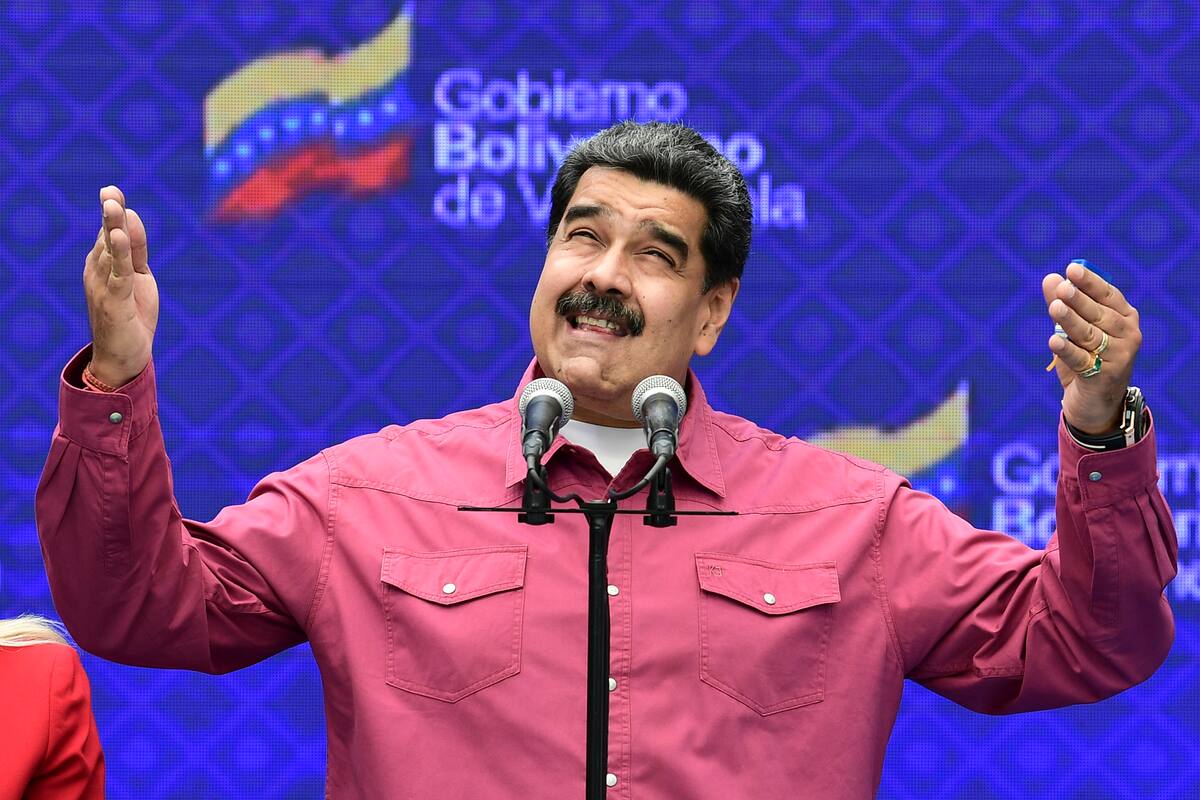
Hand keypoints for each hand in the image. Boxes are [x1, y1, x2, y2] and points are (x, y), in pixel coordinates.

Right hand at [84, 186, 158, 386]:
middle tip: (109, 191)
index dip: (112, 212)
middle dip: (110, 214)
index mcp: (102, 264)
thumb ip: (137, 250)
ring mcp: (103, 286)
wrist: (124, 357)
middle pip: (107, 237)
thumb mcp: (138, 277)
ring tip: (113, 205)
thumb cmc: (131, 316)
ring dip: (113, 228)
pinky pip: (118, 273)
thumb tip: (133, 217)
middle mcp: (97, 272)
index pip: (109, 233)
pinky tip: (121, 237)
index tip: (112, 190)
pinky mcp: (114, 301)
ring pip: (110, 252)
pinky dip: (121, 254)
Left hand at [1041, 261, 1140, 434]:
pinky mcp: (1106, 376)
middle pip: (1098, 314)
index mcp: (1124, 317)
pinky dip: (1067, 350)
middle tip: (1062, 289)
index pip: (1107, 295)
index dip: (1090, 282)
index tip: (1072, 269)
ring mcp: (1120, 356)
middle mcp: (1128, 334)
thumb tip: (1050, 278)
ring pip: (1090, 335)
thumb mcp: (1073, 331)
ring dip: (1070, 321)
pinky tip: (1054, 341)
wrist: (1095, 403)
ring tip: (1053, 308)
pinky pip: (1082, 360)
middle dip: (1079, 301)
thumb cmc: (1086, 359)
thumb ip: (1062, 304)